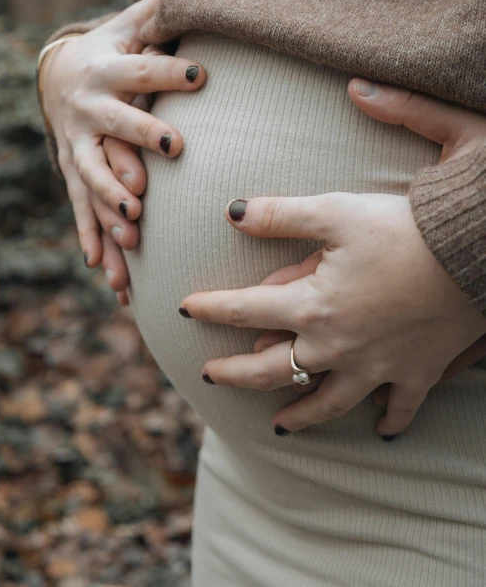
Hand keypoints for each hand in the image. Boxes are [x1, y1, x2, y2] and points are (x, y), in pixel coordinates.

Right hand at [42, 0, 206, 296]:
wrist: (58, 74)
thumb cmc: (111, 49)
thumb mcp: (128, 26)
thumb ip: (161, 12)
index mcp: (108, 69)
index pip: (145, 70)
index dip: (172, 71)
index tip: (203, 74)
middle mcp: (90, 109)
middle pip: (117, 125)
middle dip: (142, 137)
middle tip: (175, 149)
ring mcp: (77, 145)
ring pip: (93, 177)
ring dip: (111, 200)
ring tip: (134, 224)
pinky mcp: (73, 171)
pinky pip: (81, 208)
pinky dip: (92, 237)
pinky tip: (105, 268)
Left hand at [180, 82, 485, 437]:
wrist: (473, 255)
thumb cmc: (402, 229)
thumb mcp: (334, 211)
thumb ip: (279, 215)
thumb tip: (231, 212)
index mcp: (311, 305)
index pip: (244, 310)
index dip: (210, 309)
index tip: (184, 309)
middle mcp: (336, 347)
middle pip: (272, 369)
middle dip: (236, 374)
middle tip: (210, 377)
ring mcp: (375, 368)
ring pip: (327, 403)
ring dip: (299, 415)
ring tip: (280, 426)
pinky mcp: (416, 373)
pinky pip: (398, 409)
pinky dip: (388, 421)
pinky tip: (380, 430)